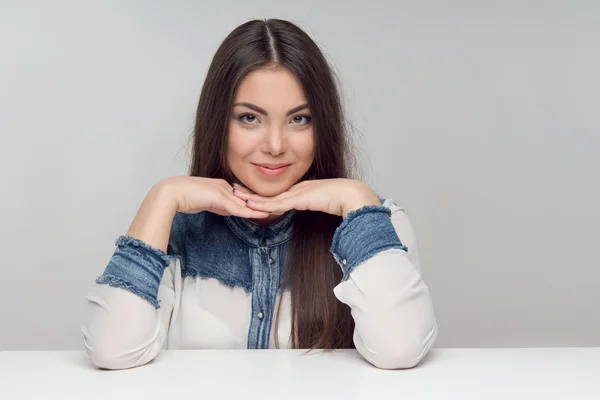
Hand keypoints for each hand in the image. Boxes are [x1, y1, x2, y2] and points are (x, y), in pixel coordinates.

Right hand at [159, 176, 269, 218]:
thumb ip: (219, 206)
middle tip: (279, 206)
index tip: (268, 205)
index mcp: (222, 186)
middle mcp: (224, 186)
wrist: (172, 193)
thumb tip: (229, 211)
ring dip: (260, 207)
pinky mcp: (218, 197)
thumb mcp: (206, 202)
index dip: (255, 201)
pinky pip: (236, 207)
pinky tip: (259, 214)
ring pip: (245, 202)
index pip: (243, 195)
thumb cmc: (184, 197)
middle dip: (263, 203)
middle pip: (247, 197)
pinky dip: (248, 211)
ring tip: (275, 210)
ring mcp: (222, 190)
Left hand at [231, 179, 380, 217]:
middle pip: (268, 192)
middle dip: (249, 192)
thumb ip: (314, 206)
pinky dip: (264, 205)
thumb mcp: (323, 202)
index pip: (275, 192)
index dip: (260, 192)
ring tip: (235, 196)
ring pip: (269, 197)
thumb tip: (311, 210)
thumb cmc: (341, 199)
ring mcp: (297, 193)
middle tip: (232, 189)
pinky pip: (278, 203)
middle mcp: (295, 189)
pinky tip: (252, 206)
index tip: (246, 192)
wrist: (350, 194)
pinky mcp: (299, 199)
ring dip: (251, 198)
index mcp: (300, 190)